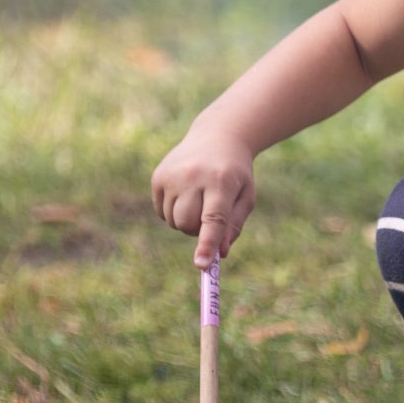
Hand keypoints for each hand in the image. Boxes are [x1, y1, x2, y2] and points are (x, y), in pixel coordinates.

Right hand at [151, 127, 256, 266]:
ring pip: (173, 221)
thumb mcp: (245, 197)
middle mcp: (193, 176)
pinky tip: (185, 193)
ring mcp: (172, 175)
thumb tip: (219, 254)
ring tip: (199, 200)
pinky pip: (162, 212)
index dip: (207, 244)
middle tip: (210, 215)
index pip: (213, 219)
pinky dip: (173, 211)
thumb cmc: (235, 173)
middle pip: (188, 224)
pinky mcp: (158, 176)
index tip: (202, 265)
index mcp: (221, 182)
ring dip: (186, 221)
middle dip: (198, 230)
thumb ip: (234, 226)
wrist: (217, 137)